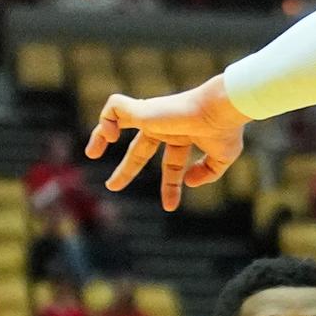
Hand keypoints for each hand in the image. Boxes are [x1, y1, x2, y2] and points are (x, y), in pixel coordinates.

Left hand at [91, 75, 252, 213]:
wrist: (221, 108)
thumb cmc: (224, 130)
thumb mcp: (221, 159)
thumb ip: (207, 172)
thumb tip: (188, 182)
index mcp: (184, 136)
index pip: (172, 164)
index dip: (170, 186)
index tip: (170, 207)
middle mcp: (166, 125)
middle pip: (140, 148)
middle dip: (127, 168)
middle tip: (111, 186)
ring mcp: (152, 116)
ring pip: (119, 120)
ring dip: (102, 135)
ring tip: (91, 153)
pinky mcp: (142, 109)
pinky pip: (114, 107)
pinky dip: (106, 119)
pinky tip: (112, 137)